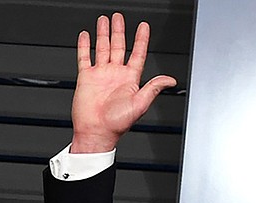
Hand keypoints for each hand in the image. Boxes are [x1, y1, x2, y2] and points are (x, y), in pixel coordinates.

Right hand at [70, 13, 176, 152]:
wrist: (96, 131)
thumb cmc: (118, 123)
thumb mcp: (140, 103)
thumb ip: (154, 88)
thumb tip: (171, 80)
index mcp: (130, 80)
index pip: (138, 54)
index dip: (141, 40)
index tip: (144, 27)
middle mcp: (116, 75)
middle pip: (119, 47)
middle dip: (120, 31)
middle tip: (120, 17)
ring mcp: (101, 74)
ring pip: (103, 48)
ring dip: (104, 34)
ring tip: (105, 20)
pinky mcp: (87, 77)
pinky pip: (85, 57)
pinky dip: (84, 46)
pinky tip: (86, 36)